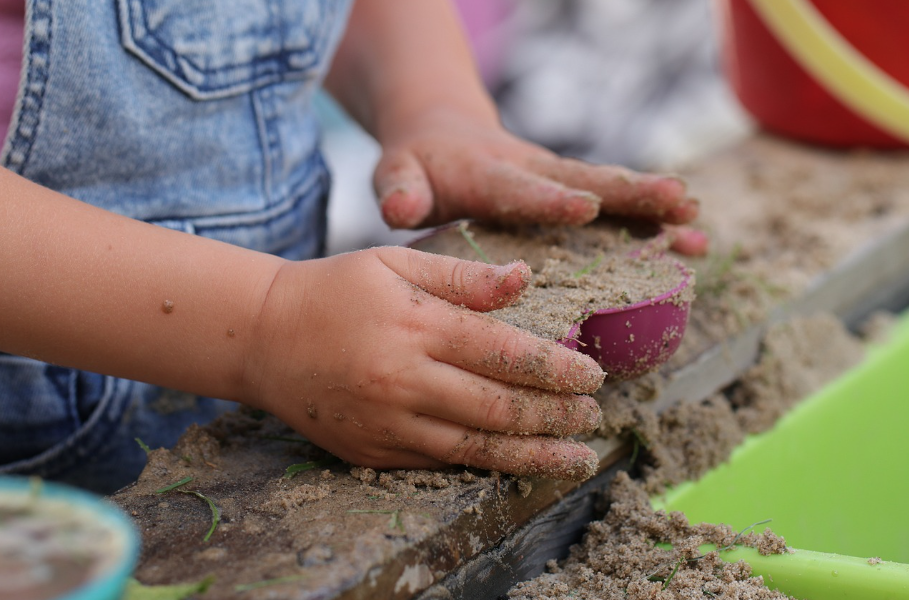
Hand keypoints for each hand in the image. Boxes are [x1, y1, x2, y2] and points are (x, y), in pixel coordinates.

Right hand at [242, 247, 604, 479]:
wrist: (262, 337)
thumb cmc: (335, 290)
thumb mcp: (395, 262)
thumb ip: (463, 276)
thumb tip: (526, 279)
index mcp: (416, 325)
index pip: (506, 353)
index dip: (558, 369)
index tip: (593, 375)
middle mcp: (405, 379)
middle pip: (500, 408)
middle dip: (556, 415)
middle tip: (592, 414)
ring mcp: (387, 422)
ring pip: (476, 448)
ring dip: (534, 455)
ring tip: (576, 457)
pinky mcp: (372, 451)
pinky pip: (439, 463)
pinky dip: (485, 465)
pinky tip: (516, 463)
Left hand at [374, 108, 707, 254]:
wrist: (443, 132)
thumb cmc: (418, 164)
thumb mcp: (398, 173)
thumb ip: (400, 190)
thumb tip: (400, 208)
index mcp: (488, 175)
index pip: (520, 188)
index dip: (550, 199)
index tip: (585, 207)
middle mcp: (532, 172)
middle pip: (585, 181)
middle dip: (630, 194)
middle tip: (678, 202)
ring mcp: (557, 180)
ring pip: (610, 192)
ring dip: (653, 208)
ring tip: (698, 225)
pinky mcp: (570, 190)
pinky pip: (615, 205)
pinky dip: (652, 221)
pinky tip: (692, 241)